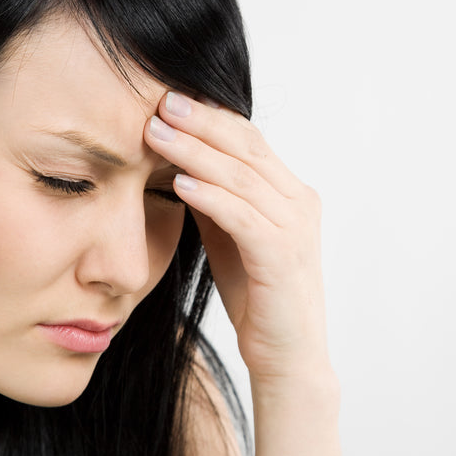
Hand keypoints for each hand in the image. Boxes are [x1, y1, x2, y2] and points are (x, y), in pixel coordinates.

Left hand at [144, 92, 329, 383]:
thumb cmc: (257, 296)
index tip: (169, 99)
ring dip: (195, 152)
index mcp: (289, 192)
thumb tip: (178, 162)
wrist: (287, 356)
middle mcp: (299, 202)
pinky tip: (179, 183)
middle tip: (160, 101)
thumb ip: (214, 200)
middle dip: (201, 121)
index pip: (248, 139)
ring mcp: (295, 229)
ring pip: (242, 177)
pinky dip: (211, 197)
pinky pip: (243, 217)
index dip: (210, 116)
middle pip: (246, 147)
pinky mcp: (283, 257)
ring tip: (156, 134)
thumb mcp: (229, 237)